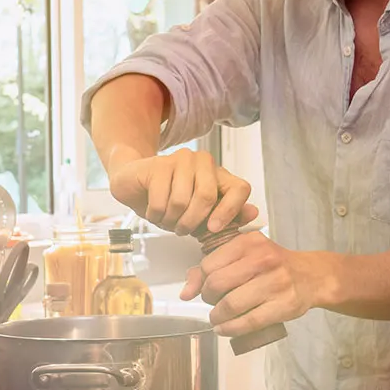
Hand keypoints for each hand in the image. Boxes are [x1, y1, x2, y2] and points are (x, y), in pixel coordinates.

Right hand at [106, 148, 256, 234]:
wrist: (135, 184)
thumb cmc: (170, 200)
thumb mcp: (202, 216)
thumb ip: (227, 216)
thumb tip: (254, 212)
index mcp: (219, 174)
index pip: (240, 189)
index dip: (230, 211)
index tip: (213, 228)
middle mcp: (204, 162)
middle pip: (207, 196)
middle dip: (192, 222)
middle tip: (181, 229)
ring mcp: (182, 159)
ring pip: (182, 201)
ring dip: (171, 220)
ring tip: (166, 219)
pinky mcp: (159, 164)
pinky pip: (161, 200)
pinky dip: (156, 215)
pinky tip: (153, 211)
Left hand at [182, 230, 318, 335]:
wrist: (312, 276)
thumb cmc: (273, 265)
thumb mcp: (245, 255)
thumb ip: (213, 266)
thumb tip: (185, 292)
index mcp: (249, 242)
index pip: (209, 264)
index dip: (201, 281)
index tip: (206, 288)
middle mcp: (263, 259)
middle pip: (217, 284)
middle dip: (208, 299)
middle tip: (212, 304)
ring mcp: (275, 283)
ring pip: (230, 305)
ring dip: (217, 317)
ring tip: (218, 318)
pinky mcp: (283, 306)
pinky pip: (248, 322)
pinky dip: (230, 329)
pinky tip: (225, 329)